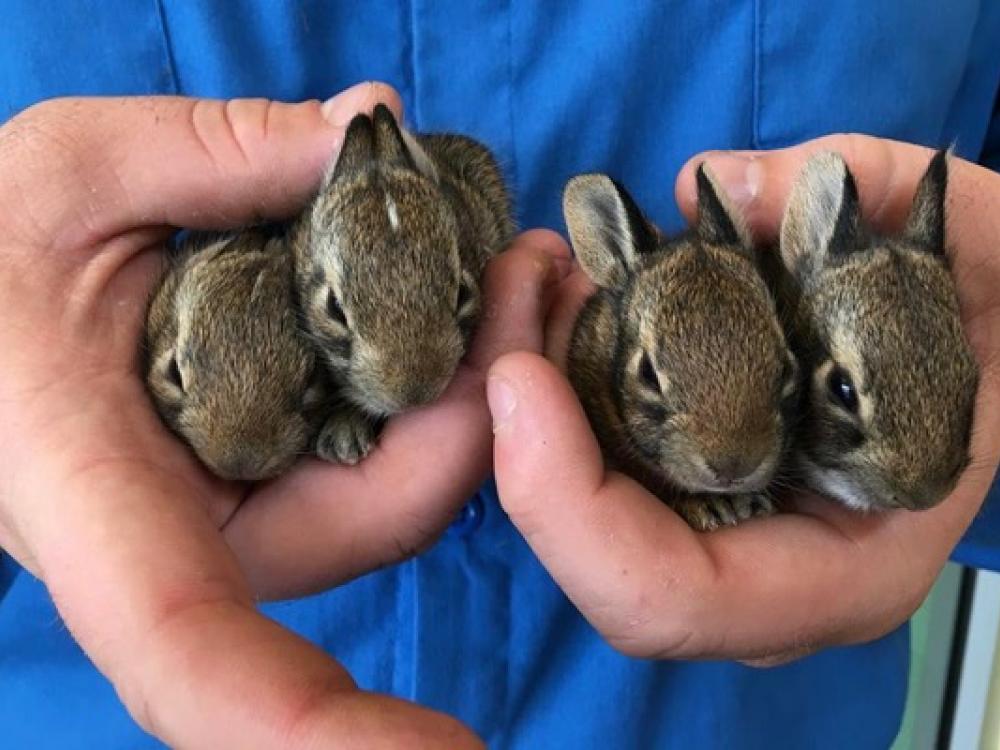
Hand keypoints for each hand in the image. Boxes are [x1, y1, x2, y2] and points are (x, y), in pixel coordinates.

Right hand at [0, 84, 564, 747]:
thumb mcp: (74, 172)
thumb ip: (215, 154)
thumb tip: (368, 123)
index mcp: (97, 499)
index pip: (198, 652)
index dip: (319, 733)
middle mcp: (190, 533)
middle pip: (378, 521)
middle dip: (483, 415)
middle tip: (535, 272)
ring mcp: (249, 505)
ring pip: (403, 483)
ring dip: (484, 386)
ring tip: (523, 264)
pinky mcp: (285, 468)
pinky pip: (392, 442)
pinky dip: (450, 379)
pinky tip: (483, 296)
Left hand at [489, 134, 999, 664]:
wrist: (997, 346)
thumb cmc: (993, 312)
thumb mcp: (980, 236)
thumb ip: (875, 194)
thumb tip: (720, 187)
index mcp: (846, 564)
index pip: (668, 597)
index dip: (567, 507)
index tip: (519, 377)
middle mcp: (763, 577)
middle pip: (589, 563)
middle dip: (524, 438)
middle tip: (524, 298)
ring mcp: (719, 543)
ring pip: (571, 518)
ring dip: (531, 406)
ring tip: (542, 286)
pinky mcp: (687, 498)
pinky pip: (588, 470)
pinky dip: (557, 391)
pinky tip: (568, 304)